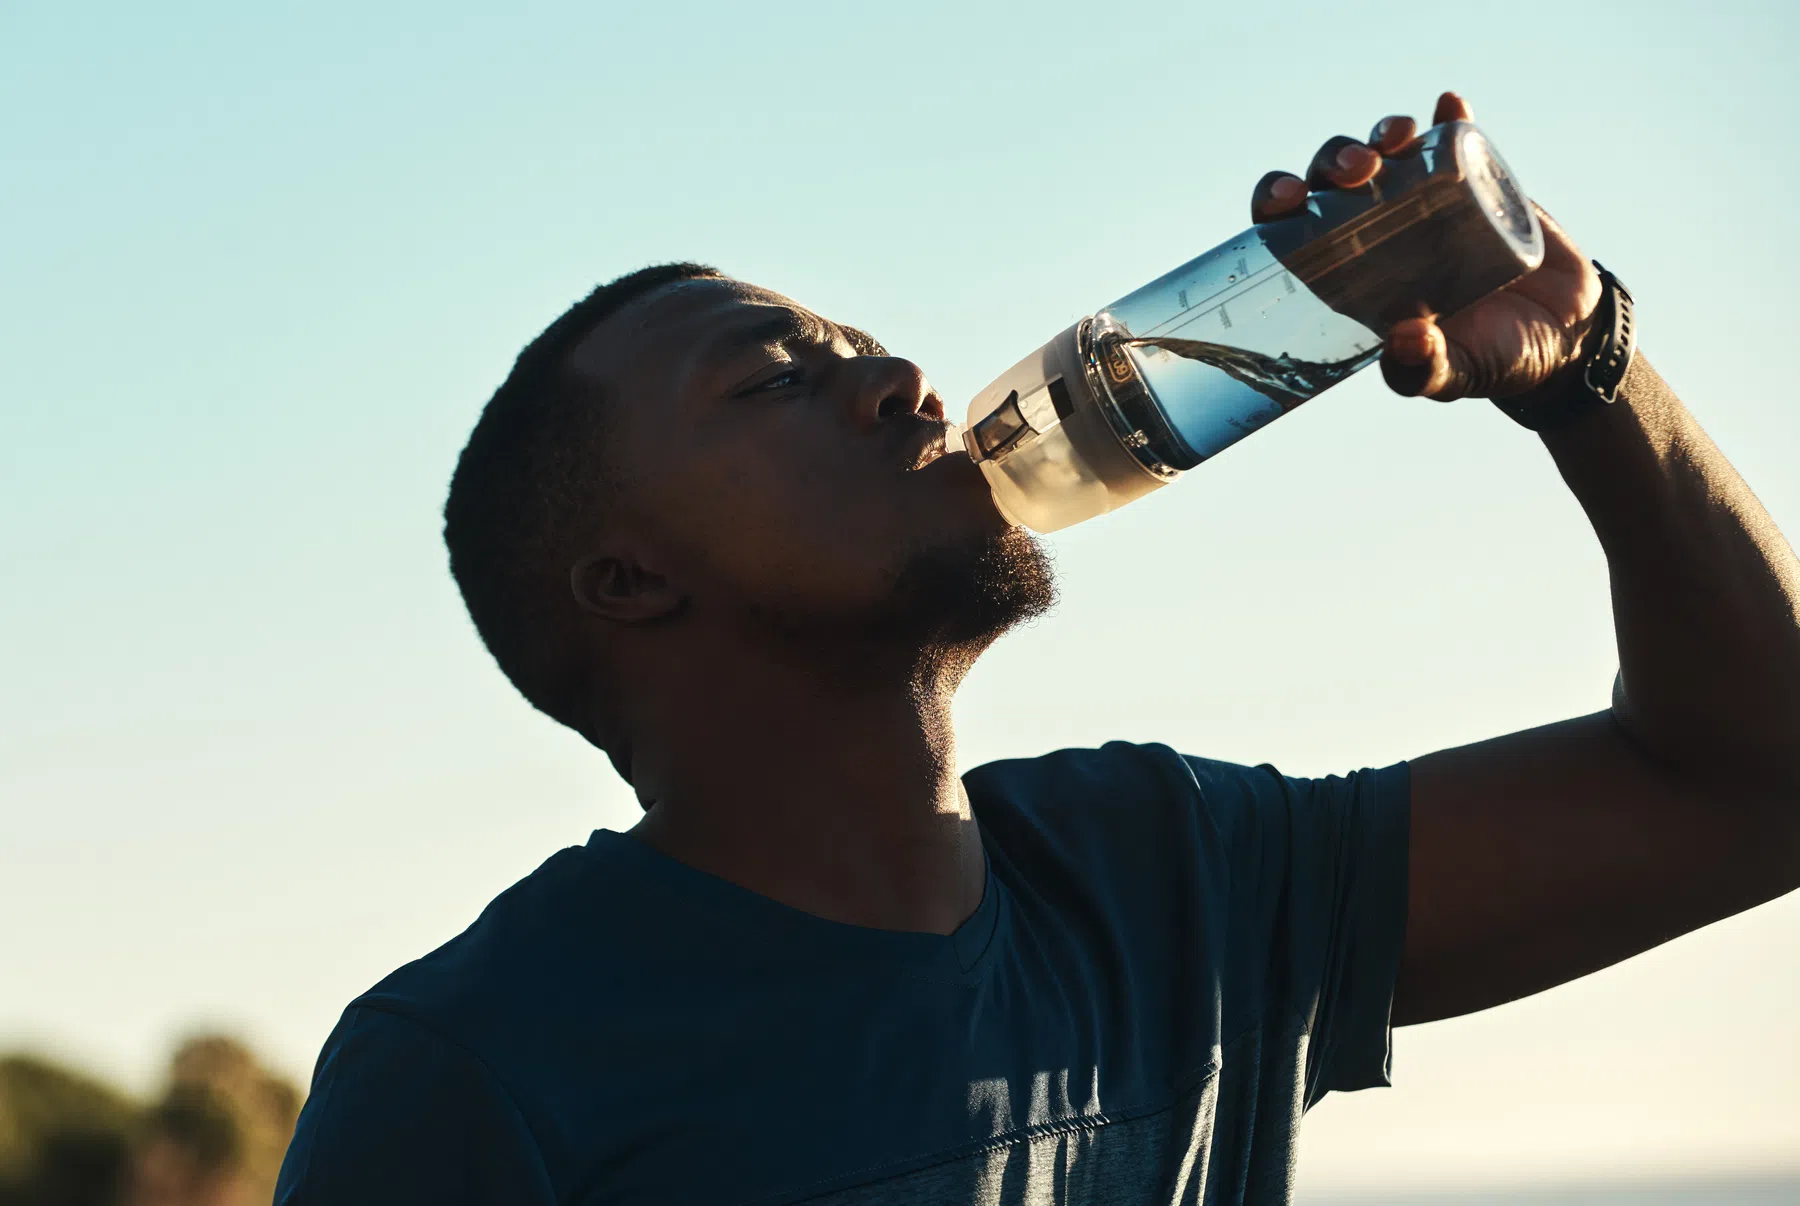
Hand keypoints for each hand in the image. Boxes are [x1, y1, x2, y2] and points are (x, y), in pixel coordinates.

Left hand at [1250, 92, 1601, 402]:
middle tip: (1353, 172)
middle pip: (1330, 181)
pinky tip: (1449, 106)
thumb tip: (1406, 343)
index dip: (1276, 205)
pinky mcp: (1475, 180)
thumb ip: (1426, 369)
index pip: (1291, 230)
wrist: (1564, 335)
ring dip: (1379, 136)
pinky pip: (1453, 138)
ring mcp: (1424, 199)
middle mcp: (1375, 230)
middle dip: (1329, 163)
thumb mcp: (1455, 373)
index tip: (1285, 201)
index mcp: (1348, 274)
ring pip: (1383, 153)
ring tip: (1397, 140)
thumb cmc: (1491, 359)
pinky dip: (1449, 117)